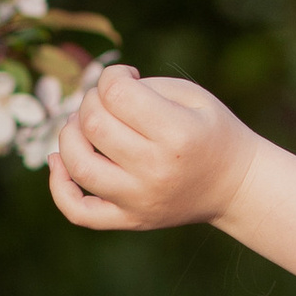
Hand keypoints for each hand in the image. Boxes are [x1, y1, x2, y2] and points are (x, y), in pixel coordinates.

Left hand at [47, 64, 256, 233]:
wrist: (236, 185)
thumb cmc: (212, 132)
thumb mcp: (193, 96)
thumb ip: (146, 87)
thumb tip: (98, 92)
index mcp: (177, 133)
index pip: (117, 93)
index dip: (112, 75)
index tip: (126, 77)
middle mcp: (155, 169)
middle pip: (94, 124)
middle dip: (91, 100)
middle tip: (108, 99)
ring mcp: (140, 200)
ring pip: (79, 165)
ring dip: (69, 135)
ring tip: (83, 124)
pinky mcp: (130, 220)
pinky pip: (78, 211)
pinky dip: (59, 187)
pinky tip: (59, 161)